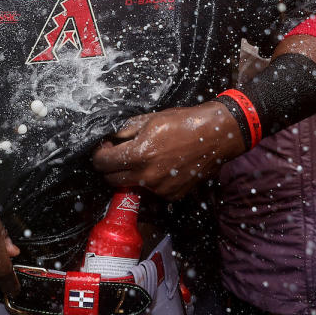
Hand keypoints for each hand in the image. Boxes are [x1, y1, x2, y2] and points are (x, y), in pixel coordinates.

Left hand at [91, 102, 246, 199]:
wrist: (215, 136)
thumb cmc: (183, 123)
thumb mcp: (150, 119)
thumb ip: (125, 131)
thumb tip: (110, 138)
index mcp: (139, 154)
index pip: (103, 163)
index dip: (99, 155)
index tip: (105, 148)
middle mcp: (147, 176)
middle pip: (112, 179)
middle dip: (110, 167)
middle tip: (118, 154)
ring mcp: (160, 188)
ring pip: (132, 186)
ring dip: (131, 174)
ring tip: (145, 158)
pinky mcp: (171, 195)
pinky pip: (151, 191)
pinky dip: (150, 181)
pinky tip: (162, 166)